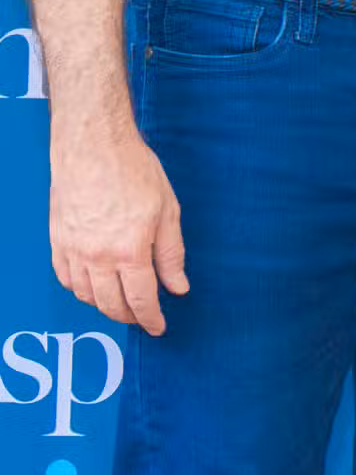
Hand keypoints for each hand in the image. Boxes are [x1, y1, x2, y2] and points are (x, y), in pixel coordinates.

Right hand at [49, 124, 187, 335]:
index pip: (141, 299)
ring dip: (104, 305)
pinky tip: (93, 286)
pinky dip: (80, 289)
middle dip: (129, 316)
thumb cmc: (134, 172)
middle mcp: (97, 257)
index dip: (151, 318)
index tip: (158, 327)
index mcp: (129, 251)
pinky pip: (66, 278)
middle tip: (142, 317)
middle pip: (111, 304)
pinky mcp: (58, 241)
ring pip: (86, 295)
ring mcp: (74, 251)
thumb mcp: (168, 210)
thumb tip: (178, 286)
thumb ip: (172, 253)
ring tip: (120, 302)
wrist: (93, 147)